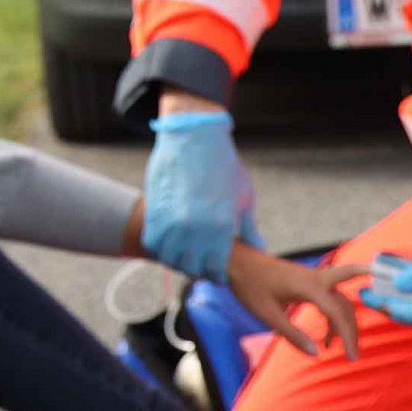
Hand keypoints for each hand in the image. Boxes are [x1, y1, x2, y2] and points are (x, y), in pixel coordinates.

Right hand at [140, 107, 260, 285]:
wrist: (194, 136)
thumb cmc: (223, 164)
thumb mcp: (243, 197)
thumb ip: (249, 228)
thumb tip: (258, 248)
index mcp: (222, 228)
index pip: (216, 269)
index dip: (217, 274)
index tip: (217, 271)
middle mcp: (195, 229)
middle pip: (192, 267)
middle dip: (198, 269)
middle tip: (200, 264)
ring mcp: (172, 221)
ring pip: (169, 257)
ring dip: (177, 260)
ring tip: (184, 255)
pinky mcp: (154, 211)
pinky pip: (153, 242)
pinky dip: (160, 247)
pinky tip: (169, 243)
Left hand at [227, 245, 366, 358]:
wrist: (239, 261)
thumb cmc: (250, 286)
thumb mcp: (268, 315)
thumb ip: (293, 335)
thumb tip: (316, 354)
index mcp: (309, 287)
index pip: (338, 313)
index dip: (347, 336)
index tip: (352, 357)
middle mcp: (317, 279)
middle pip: (346, 304)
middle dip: (353, 328)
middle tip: (354, 354)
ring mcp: (314, 278)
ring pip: (341, 299)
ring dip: (343, 323)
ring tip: (333, 347)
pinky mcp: (310, 280)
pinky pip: (331, 297)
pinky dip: (334, 315)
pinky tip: (326, 335)